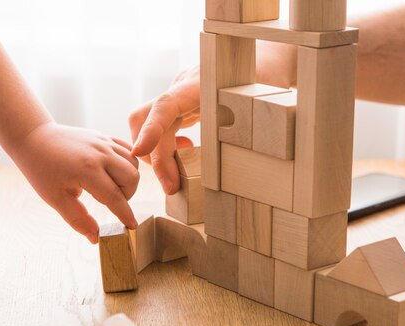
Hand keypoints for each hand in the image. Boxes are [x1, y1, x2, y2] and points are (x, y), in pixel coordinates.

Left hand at [12, 122, 139, 243]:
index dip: (125, 215)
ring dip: (128, 179)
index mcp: (87, 170)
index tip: (131, 226)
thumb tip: (95, 237)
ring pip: (134, 164)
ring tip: (110, 185)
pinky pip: (128, 150)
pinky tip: (114, 171)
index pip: (115, 197)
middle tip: (110, 200)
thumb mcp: (56, 198)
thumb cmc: (42, 170)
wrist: (33, 138)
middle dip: (127, 195)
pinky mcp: (104, 136)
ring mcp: (104, 142)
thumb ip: (78, 219)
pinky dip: (128, 163)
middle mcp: (100, 154)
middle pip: (132, 179)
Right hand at [128, 42, 296, 194]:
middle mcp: (182, 87)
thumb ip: (249, 122)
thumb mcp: (261, 101)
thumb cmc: (265, 79)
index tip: (139, 152)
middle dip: (155, 155)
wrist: (264, 60)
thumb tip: (243, 152)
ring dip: (158, 152)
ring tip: (179, 171)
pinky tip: (187, 151)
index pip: (166, 104)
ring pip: (150, 124)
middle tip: (171, 187)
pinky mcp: (181, 105)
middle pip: (149, 119)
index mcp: (200, 82)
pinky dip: (166, 146)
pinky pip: (161, 127)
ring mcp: (179, 95)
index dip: (151, 129)